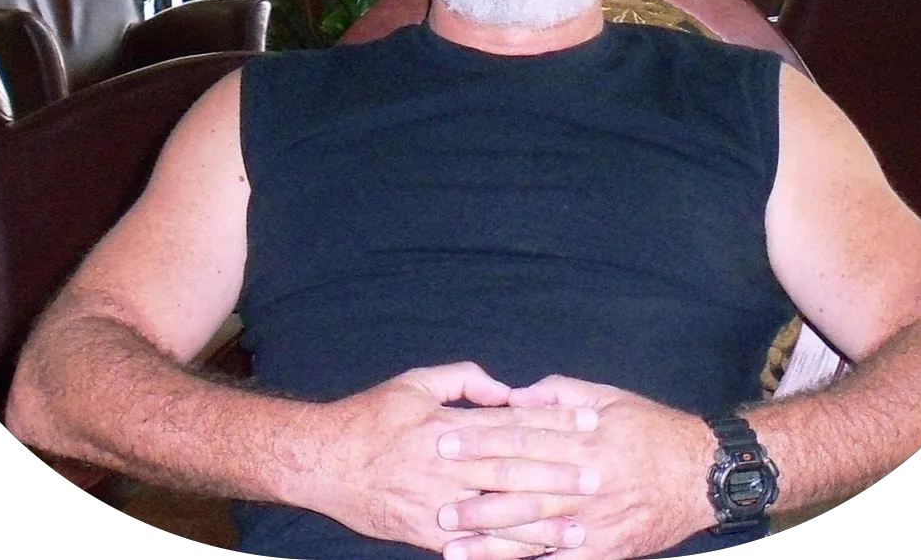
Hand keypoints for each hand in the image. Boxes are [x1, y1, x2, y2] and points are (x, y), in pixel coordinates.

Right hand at [288, 362, 601, 555]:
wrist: (322, 460)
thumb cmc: (370, 417)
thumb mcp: (415, 383)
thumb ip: (463, 379)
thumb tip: (505, 388)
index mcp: (448, 426)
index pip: (513, 424)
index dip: (554, 424)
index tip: (589, 425)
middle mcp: (447, 465)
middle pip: (514, 471)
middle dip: (559, 475)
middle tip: (598, 477)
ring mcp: (437, 503)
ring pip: (499, 514)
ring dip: (543, 522)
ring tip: (580, 526)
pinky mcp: (425, 533)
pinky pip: (473, 547)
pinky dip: (504, 552)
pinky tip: (533, 556)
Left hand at [435, 375, 717, 559]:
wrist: (702, 473)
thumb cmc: (652, 429)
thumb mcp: (609, 397)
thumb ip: (560, 392)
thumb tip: (516, 394)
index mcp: (583, 436)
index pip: (522, 436)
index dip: (480, 440)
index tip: (444, 442)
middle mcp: (586, 478)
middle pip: (522, 486)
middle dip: (476, 495)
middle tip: (437, 500)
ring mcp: (595, 518)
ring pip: (535, 530)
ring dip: (491, 540)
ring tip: (452, 543)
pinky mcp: (605, 548)